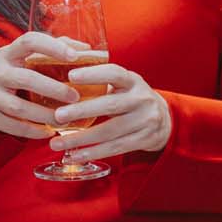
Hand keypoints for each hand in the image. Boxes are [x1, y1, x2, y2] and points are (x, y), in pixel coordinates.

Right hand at [0, 32, 93, 138]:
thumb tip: (86, 49)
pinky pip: (13, 126)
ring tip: (65, 119)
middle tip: (75, 97)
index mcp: (9, 52)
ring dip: (45, 115)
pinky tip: (49, 131)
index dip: (53, 47)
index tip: (75, 57)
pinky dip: (33, 131)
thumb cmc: (15, 68)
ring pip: (19, 107)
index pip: (30, 42)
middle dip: (54, 89)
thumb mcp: (26, 55)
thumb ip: (55, 48)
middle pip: (27, 79)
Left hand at [48, 63, 171, 160]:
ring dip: (81, 138)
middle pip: (110, 105)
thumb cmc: (132, 98)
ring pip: (109, 131)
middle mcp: (141, 99)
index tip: (71, 76)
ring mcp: (145, 121)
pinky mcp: (144, 140)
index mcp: (133, 81)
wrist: (165, 120)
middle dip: (82, 111)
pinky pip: (115, 148)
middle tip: (58, 115)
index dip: (93, 74)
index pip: (114, 73)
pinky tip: (74, 155)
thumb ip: (102, 79)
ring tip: (56, 143)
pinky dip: (92, 153)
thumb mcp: (124, 84)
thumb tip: (66, 66)